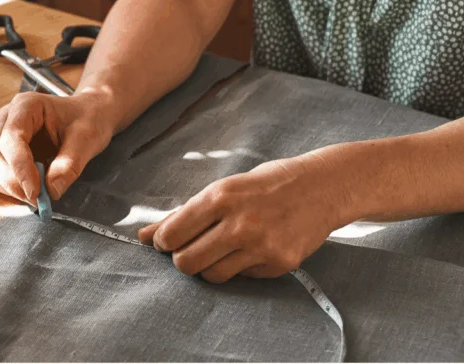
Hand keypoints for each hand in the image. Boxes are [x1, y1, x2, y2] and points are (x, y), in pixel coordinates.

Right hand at [0, 90, 115, 202]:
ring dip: (7, 187)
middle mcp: (7, 118)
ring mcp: (1, 134)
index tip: (35, 192)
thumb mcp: (87, 138)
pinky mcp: (2, 151)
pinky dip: (7, 188)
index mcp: (26, 106)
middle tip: (38, 200)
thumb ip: (70, 163)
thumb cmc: (87, 118)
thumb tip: (52, 190)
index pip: (11, 138)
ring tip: (36, 195)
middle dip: (12, 182)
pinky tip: (29, 190)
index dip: (20, 168)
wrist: (88, 114)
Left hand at [138, 151, 354, 282]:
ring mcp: (261, 245)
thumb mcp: (222, 189)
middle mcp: (240, 222)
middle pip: (186, 262)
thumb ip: (181, 215)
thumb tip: (141, 235)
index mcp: (220, 196)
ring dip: (209, 266)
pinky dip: (240, 267)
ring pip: (212, 275)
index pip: (171, 234)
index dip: (163, 242)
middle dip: (182, 260)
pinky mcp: (279, 263)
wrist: (322, 187)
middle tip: (191, 250)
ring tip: (222, 248)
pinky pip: (242, 277)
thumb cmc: (263, 185)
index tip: (168, 240)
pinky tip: (252, 248)